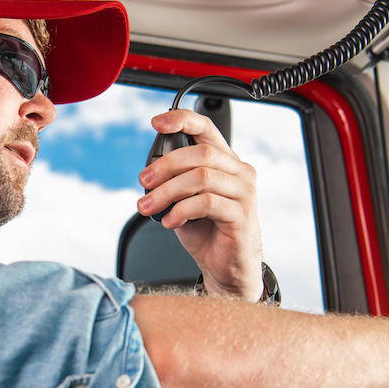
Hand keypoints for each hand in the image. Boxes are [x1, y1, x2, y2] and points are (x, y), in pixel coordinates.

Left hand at [138, 109, 263, 301]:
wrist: (226, 267)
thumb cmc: (207, 231)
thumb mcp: (184, 200)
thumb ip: (174, 181)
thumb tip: (149, 173)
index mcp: (225, 161)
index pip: (206, 128)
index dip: (182, 120)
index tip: (157, 123)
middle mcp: (239, 171)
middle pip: (200, 154)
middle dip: (165, 165)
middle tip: (144, 181)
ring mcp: (244, 192)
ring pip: (201, 177)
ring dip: (167, 191)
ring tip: (149, 206)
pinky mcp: (242, 214)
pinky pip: (207, 203)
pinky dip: (181, 210)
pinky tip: (169, 221)